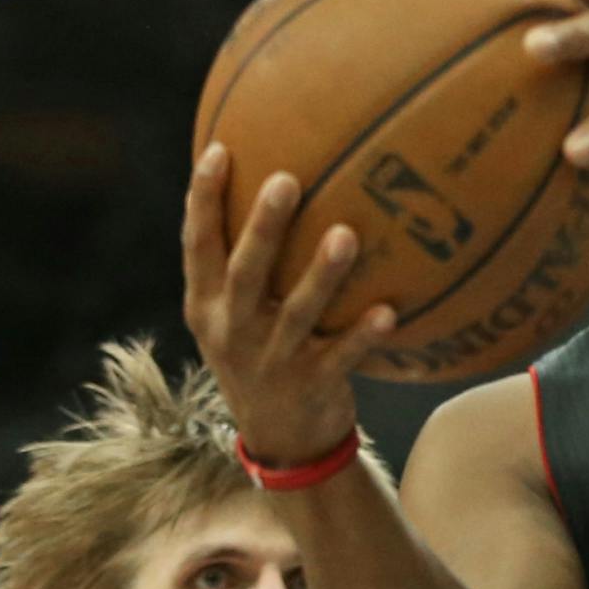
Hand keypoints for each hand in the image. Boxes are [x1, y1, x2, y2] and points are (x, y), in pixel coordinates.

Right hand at [181, 145, 394, 464]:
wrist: (279, 439)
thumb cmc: (260, 352)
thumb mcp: (231, 314)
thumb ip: (239, 262)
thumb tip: (269, 178)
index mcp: (207, 305)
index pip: (198, 245)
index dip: (203, 199)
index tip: (219, 150)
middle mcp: (233, 329)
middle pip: (245, 271)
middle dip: (263, 226)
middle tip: (287, 180)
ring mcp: (272, 359)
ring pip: (297, 312)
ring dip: (322, 274)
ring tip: (347, 235)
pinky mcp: (311, 385)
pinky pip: (343, 356)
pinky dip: (365, 334)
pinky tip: (391, 310)